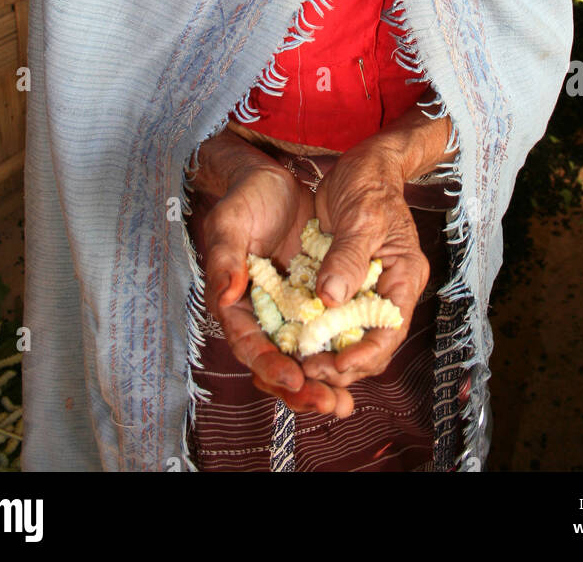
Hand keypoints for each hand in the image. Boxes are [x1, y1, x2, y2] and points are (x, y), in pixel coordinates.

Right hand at [201, 161, 355, 417]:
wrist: (272, 179)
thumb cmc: (245, 199)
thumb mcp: (230, 222)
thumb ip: (224, 259)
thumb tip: (227, 295)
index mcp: (235, 303)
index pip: (249, 345)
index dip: (270, 366)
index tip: (293, 377)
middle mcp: (262, 313)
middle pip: (277, 364)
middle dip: (301, 389)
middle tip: (329, 403)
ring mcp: (289, 309)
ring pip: (303, 357)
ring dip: (322, 382)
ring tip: (344, 402)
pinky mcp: (313, 299)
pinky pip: (325, 334)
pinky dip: (338, 354)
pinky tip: (358, 367)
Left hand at [299, 141, 429, 395]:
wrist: (362, 163)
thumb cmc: (369, 182)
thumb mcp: (361, 216)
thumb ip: (348, 257)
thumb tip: (331, 299)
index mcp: (403, 276)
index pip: (390, 330)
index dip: (365, 356)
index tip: (334, 366)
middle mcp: (386, 289)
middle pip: (368, 343)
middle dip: (340, 363)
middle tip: (305, 370)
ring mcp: (364, 288)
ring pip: (347, 335)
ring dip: (324, 351)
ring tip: (293, 361)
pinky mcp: (342, 282)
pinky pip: (329, 316)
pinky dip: (312, 329)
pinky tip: (288, 337)